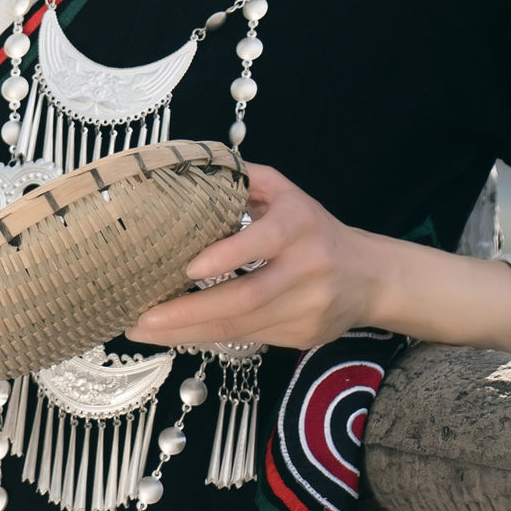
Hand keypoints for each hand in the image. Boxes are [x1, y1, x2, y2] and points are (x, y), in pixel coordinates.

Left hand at [126, 167, 510, 361]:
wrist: (371, 276)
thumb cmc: (312, 228)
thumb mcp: (284, 192)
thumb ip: (242, 181)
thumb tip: (187, 170)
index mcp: (299, 225)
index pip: (263, 241)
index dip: (226, 256)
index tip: (187, 268)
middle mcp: (307, 268)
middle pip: (246, 298)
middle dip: (187, 312)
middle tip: (139, 319)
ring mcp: (307, 309)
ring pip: (242, 328)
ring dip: (188, 333)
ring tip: (144, 331)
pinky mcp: (303, 337)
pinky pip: (248, 340)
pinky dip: (208, 339)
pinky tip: (177, 336)